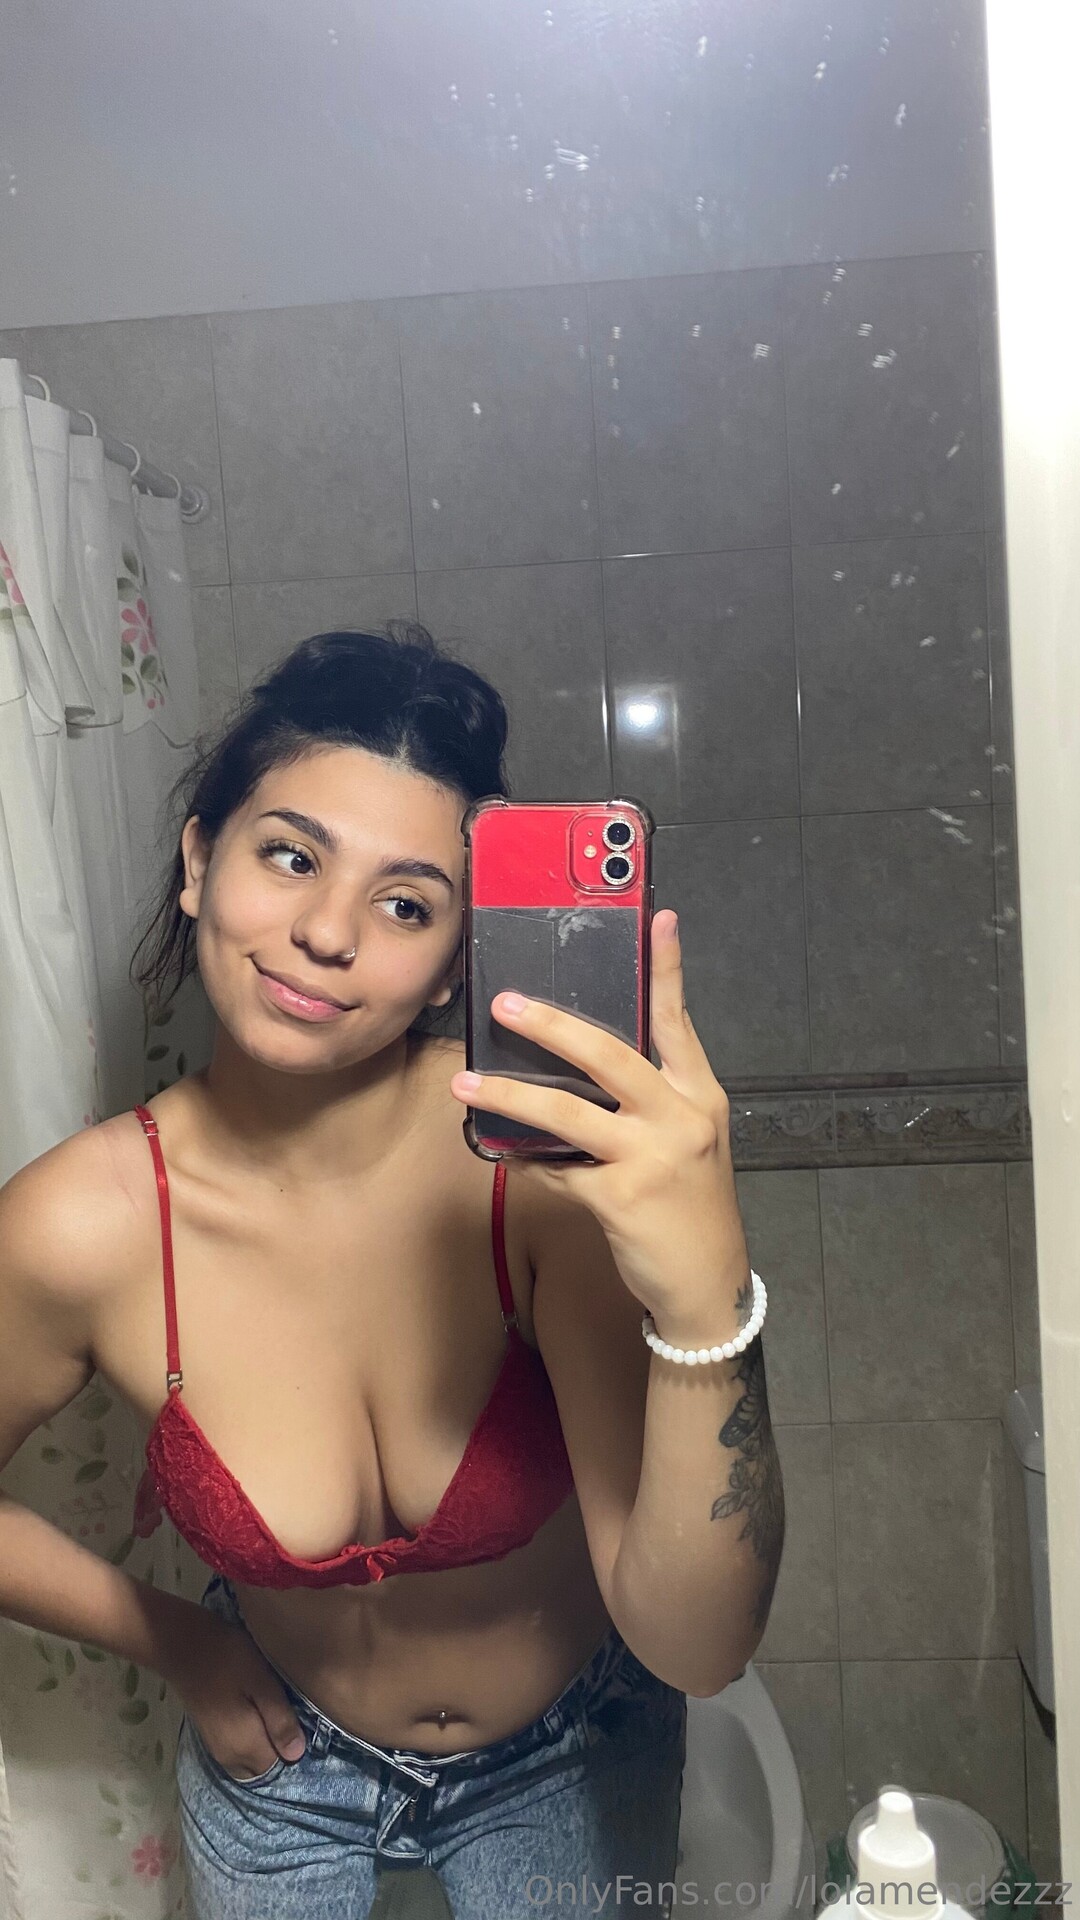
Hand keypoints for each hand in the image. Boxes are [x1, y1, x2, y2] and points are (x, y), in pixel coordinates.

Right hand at [165, 1607, 305, 1781]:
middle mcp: (230, 1758)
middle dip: (280, 1753)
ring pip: (250, 1763)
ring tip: (279, 1719)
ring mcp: (217, 1749)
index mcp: (245, 1747)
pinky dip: (252, 1744)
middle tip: (296, 1723)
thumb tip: (297, 1754)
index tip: (306, 1728)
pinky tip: (260, 1718)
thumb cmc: (227, 1659)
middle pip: (264, 1769)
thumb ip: (279, 1719)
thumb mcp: (261, 1683)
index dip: (295, 1751)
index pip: (280, 1768)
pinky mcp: (211, 1736)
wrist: (183, 1646)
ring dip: (266, 1749)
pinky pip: (238, 1753)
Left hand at [449, 908, 750, 1327]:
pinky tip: (501, 1151)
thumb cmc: (691, 1205)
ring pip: (569, 1112)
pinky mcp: (619, 1198)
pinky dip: (526, 1159)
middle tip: (506, 1003)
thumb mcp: (689, 1140)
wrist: (707, 1283)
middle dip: (552, 1025)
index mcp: (699, 1096)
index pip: (679, 1020)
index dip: (667, 968)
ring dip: (511, 1094)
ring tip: (468, 1082)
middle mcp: (681, 1119)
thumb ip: (652, 1099)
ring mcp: (651, 1158)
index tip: (659, 918)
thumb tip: (587, 1061)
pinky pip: (557, 1169)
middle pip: (611, 1055)